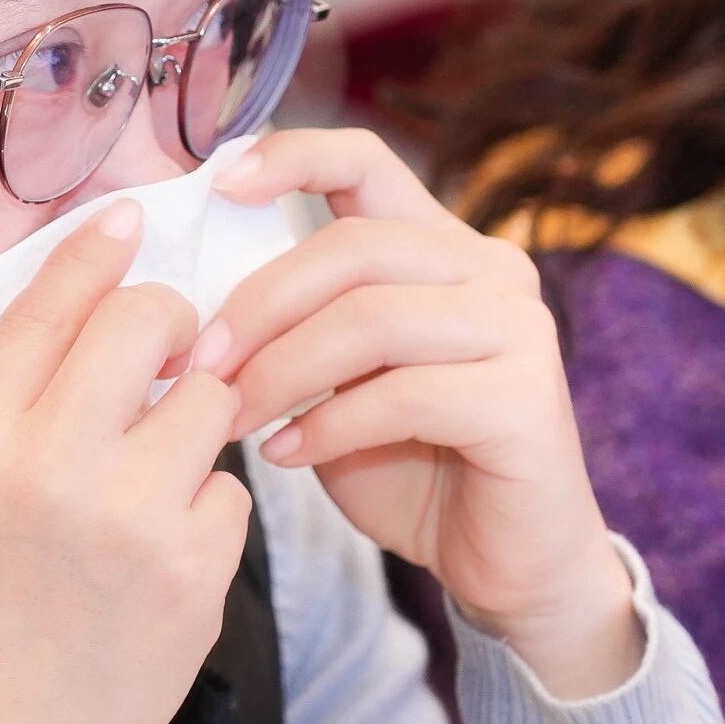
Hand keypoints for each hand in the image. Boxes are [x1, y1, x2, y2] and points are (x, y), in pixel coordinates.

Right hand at [0, 198, 255, 723]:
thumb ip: (1, 408)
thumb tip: (84, 309)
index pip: (48, 304)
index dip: (96, 248)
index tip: (128, 216)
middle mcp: (50, 470)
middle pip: (147, 325)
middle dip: (170, 319)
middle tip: (171, 340)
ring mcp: (132, 523)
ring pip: (211, 401)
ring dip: (197, 415)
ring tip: (160, 460)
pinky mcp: (197, 577)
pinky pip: (230, 494)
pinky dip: (206, 511)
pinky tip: (164, 551)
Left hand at [190, 128, 641, 698]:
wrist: (508, 565)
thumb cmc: (415, 469)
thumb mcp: (339, 384)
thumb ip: (297, 332)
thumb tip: (197, 306)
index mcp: (442, 248)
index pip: (367, 162)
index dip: (291, 158)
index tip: (218, 185)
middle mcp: (492, 269)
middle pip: (352, 246)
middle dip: (260, 304)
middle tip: (200, 364)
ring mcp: (519, 328)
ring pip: (372, 318)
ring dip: (283, 370)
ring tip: (233, 418)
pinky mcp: (527, 398)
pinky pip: (404, 394)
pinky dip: (329, 426)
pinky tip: (289, 455)